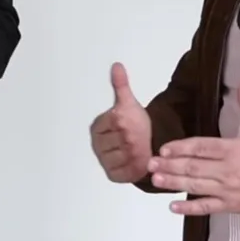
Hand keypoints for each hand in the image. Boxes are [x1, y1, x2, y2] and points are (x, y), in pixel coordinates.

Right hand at [90, 62, 152, 182]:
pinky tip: (140, 161)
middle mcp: (97, 145)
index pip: (117, 123)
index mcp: (98, 126)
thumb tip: (116, 65)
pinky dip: (137, 168)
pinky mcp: (112, 175)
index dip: (130, 124)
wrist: (143, 142)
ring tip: (141, 148)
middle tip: (139, 137)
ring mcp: (103, 161)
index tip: (133, 124)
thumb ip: (121, 85)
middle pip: (123, 141)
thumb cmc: (135, 122)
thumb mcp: (129, 103)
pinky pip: (127, 172)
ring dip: (138, 154)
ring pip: (126, 157)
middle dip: (136, 140)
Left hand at [147, 83, 239, 215]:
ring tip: (155, 180)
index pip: (200, 147)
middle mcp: (226, 170)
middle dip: (169, 165)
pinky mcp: (230, 205)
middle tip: (149, 164)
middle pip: (192, 167)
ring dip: (173, 183)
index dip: (180, 147)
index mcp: (232, 149)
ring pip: (195, 185)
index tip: (163, 148)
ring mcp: (227, 189)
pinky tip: (173, 207)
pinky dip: (189, 208)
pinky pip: (207, 207)